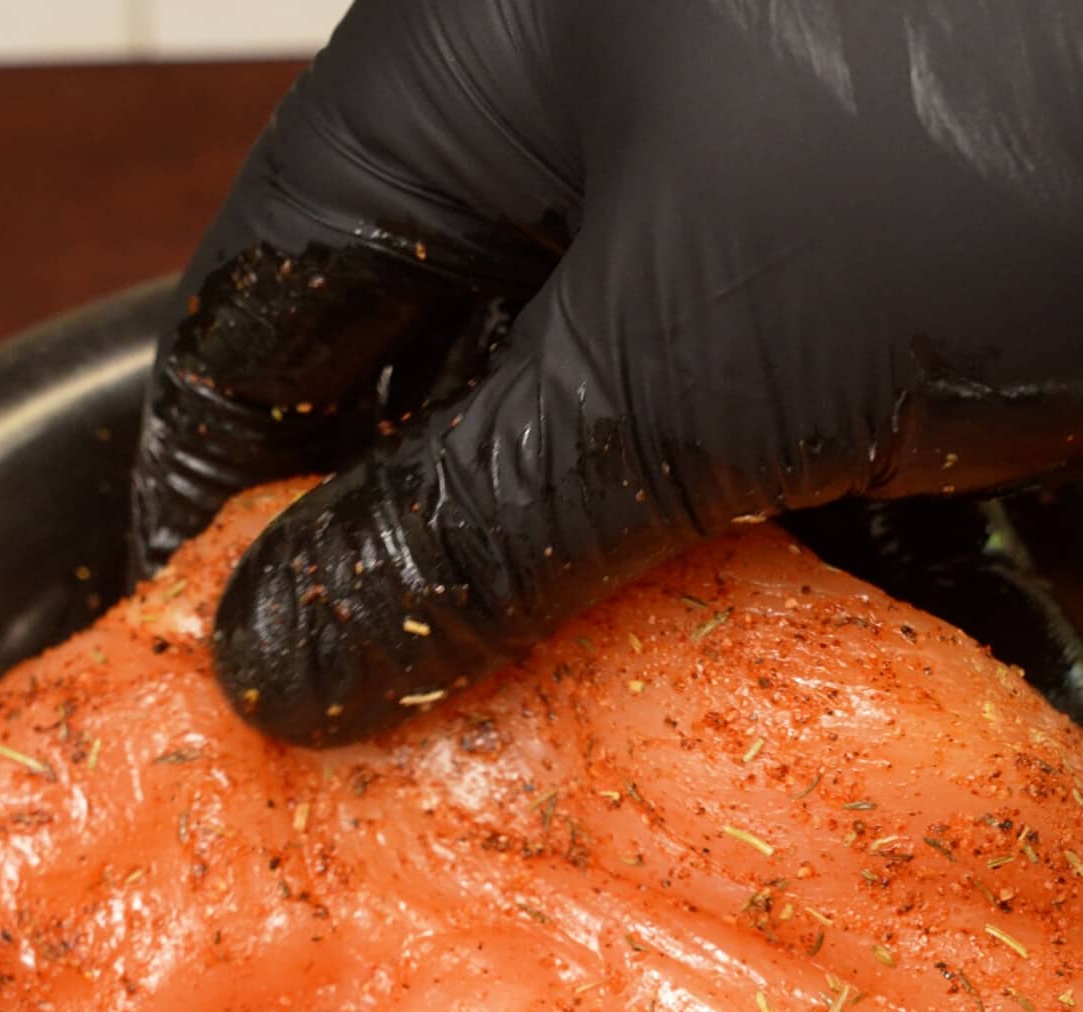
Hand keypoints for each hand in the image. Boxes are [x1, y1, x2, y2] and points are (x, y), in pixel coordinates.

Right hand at [133, 0, 1082, 745]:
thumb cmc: (975, 115)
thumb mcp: (679, 360)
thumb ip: (463, 523)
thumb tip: (275, 660)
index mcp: (486, 80)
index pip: (266, 303)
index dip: (210, 491)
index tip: (200, 667)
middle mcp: (608, 134)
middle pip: (437, 387)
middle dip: (417, 572)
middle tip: (390, 752)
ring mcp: (763, 221)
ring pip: (611, 446)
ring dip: (598, 604)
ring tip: (560, 766)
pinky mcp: (895, 312)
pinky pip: (772, 471)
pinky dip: (764, 590)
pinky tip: (765, 696)